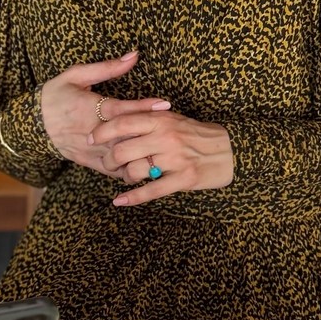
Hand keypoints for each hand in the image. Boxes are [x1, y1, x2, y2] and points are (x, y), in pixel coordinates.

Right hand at [40, 50, 170, 178]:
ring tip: (165, 149)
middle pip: (124, 136)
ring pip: (120, 157)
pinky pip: (112, 170)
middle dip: (149, 134)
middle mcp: (90, 131)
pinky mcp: (88, 162)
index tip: (164, 104)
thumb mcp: (76, 75)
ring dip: (141, 154)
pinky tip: (147, 165)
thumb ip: (107, 68)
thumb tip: (133, 55)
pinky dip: (129, 169)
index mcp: (88, 108)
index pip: (120, 109)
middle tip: (174, 130)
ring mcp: (89, 149)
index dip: (143, 107)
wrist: (32, 124)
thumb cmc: (56, 94)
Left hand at [88, 110, 233, 205]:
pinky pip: (151, 191)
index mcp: (160, 119)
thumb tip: (117, 120)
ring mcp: (174, 159)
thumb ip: (148, 118)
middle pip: (123, 150)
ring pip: (135, 171)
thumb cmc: (196, 133)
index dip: (102, 132)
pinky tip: (120, 201)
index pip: (122, 122)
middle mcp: (165, 137)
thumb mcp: (173, 118)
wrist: (229, 149)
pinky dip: (132, 198)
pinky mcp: (183, 179)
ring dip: (125, 177)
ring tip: (126, 177)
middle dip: (109, 160)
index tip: (90, 138)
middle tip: (108, 163)